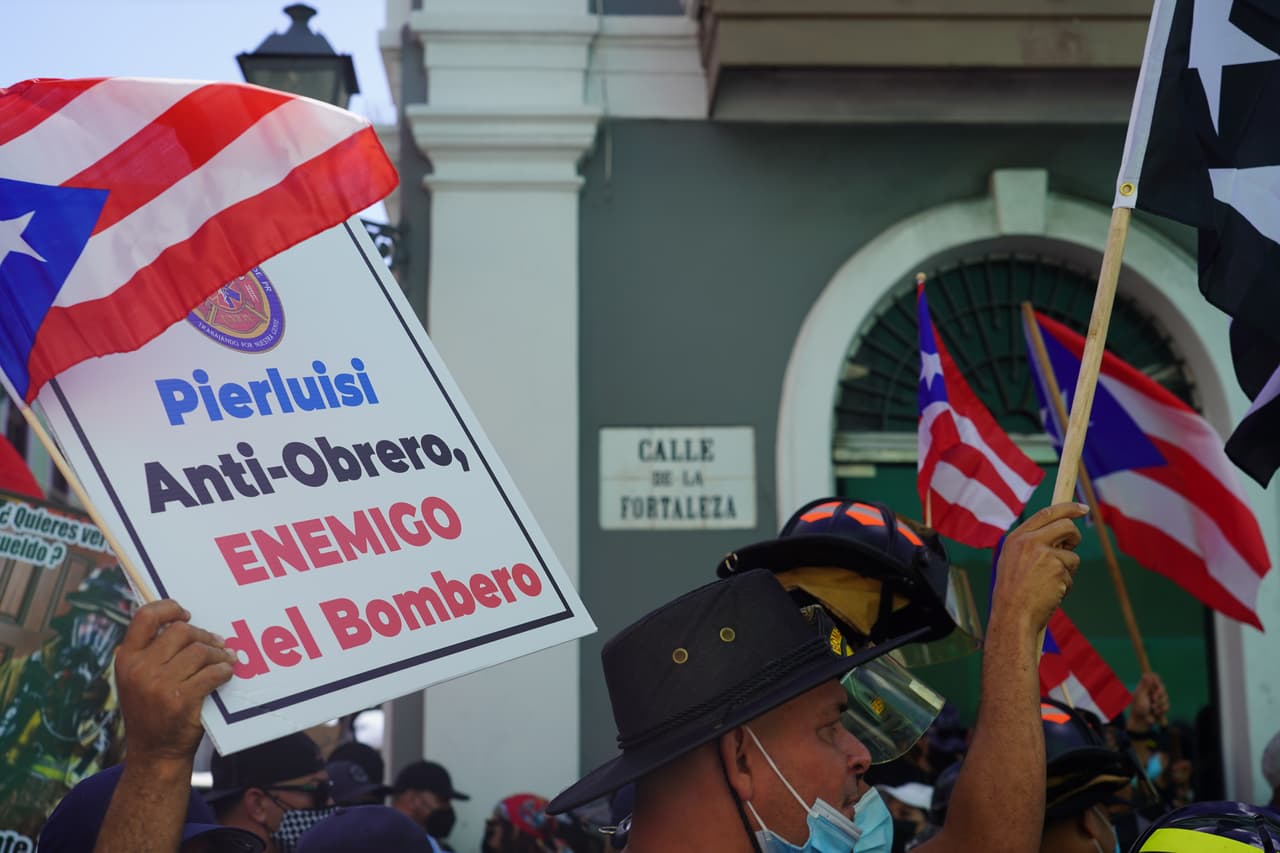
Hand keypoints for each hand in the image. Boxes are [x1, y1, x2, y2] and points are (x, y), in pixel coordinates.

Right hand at [114, 599, 234, 764]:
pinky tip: (226, 673)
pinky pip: (212, 673)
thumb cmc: (152, 711)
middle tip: (217, 643)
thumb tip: (184, 622)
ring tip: (226, 659)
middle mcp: (139, 669)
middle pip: (181, 631)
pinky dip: (224, 670)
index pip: (145, 616)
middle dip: (204, 635)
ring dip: (219, 654)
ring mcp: (158, 685)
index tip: (186, 615)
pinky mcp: (180, 700)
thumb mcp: (137, 679)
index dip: (169, 608)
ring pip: (200, 651)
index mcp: (126, 658)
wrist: (154, 753)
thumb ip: (151, 652)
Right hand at [991, 502, 1087, 631]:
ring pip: (1072, 554)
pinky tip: (1051, 593)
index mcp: (1016, 538)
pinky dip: (1065, 584)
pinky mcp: (1057, 568)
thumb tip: (1061, 538)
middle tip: (1072, 546)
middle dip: (1075, 536)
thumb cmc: (1013, 593)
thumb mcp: (1013, 561)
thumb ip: (1031, 545)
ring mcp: (1044, 554)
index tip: (1081, 508)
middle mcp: (1029, 542)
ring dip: (1068, 568)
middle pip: (1066, 526)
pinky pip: (1071, 573)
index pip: (1046, 513)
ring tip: (1050, 583)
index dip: (1067, 508)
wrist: (1012, 615)